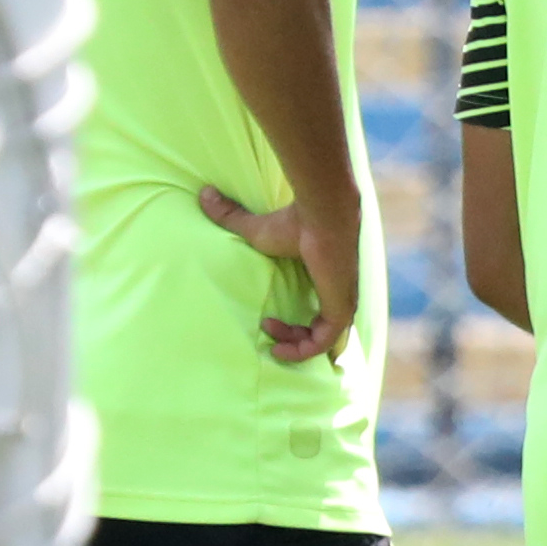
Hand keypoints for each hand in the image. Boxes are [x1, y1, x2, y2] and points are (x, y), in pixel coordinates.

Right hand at [196, 179, 358, 366]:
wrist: (320, 217)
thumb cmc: (294, 223)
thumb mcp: (255, 229)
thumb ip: (231, 217)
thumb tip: (204, 194)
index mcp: (326, 281)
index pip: (319, 313)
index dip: (296, 325)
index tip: (267, 322)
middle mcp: (339, 294)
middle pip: (322, 331)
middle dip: (293, 338)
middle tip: (267, 327)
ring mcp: (343, 303)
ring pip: (324, 340)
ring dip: (295, 346)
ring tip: (271, 339)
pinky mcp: (341, 309)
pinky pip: (324, 341)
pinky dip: (303, 350)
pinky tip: (280, 348)